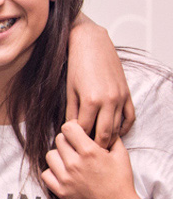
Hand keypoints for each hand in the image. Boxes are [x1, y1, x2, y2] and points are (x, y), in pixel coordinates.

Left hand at [42, 121, 149, 198]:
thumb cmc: (121, 181)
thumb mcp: (121, 155)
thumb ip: (111, 138)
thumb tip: (102, 128)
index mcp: (90, 152)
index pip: (68, 128)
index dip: (73, 128)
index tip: (78, 134)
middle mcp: (75, 163)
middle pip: (59, 140)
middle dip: (68, 141)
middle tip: (76, 149)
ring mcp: (65, 178)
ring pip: (50, 155)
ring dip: (59, 156)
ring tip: (69, 161)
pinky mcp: (60, 191)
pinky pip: (45, 174)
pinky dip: (52, 172)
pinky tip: (63, 173)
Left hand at [65, 20, 133, 147]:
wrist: (91, 43)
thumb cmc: (76, 65)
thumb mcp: (69, 90)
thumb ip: (71, 112)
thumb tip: (69, 131)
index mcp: (90, 101)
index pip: (84, 131)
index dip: (77, 141)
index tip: (72, 148)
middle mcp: (108, 101)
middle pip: (103, 134)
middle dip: (94, 146)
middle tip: (86, 154)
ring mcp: (120, 97)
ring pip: (117, 128)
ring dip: (109, 139)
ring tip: (98, 147)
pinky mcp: (127, 93)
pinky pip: (129, 117)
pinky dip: (123, 128)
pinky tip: (115, 134)